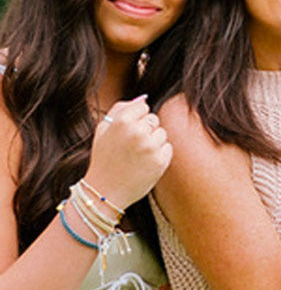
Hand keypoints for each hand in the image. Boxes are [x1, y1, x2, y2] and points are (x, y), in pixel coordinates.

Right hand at [86, 95, 172, 209]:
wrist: (105, 191)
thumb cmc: (104, 158)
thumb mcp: (103, 130)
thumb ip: (121, 109)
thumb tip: (144, 98)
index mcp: (122, 122)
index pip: (143, 108)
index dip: (136, 120)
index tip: (127, 133)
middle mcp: (137, 132)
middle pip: (154, 120)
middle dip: (146, 131)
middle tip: (131, 147)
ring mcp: (150, 147)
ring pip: (162, 134)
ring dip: (154, 143)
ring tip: (138, 156)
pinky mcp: (161, 161)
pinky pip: (168, 148)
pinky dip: (160, 155)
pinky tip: (145, 163)